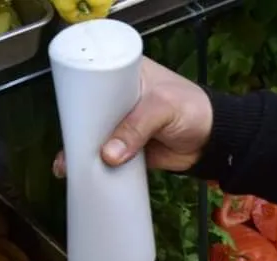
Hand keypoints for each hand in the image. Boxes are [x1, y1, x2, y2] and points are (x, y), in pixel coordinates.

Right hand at [53, 58, 212, 176]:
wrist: (213, 142)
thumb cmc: (193, 110)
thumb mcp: (163, 108)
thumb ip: (137, 128)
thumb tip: (107, 155)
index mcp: (126, 72)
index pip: (94, 76)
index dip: (78, 90)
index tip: (64, 106)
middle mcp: (120, 96)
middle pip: (90, 109)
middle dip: (75, 126)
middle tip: (65, 142)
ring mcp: (123, 123)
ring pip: (96, 134)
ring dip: (82, 149)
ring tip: (66, 164)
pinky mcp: (128, 146)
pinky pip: (107, 155)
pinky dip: (96, 165)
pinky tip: (81, 172)